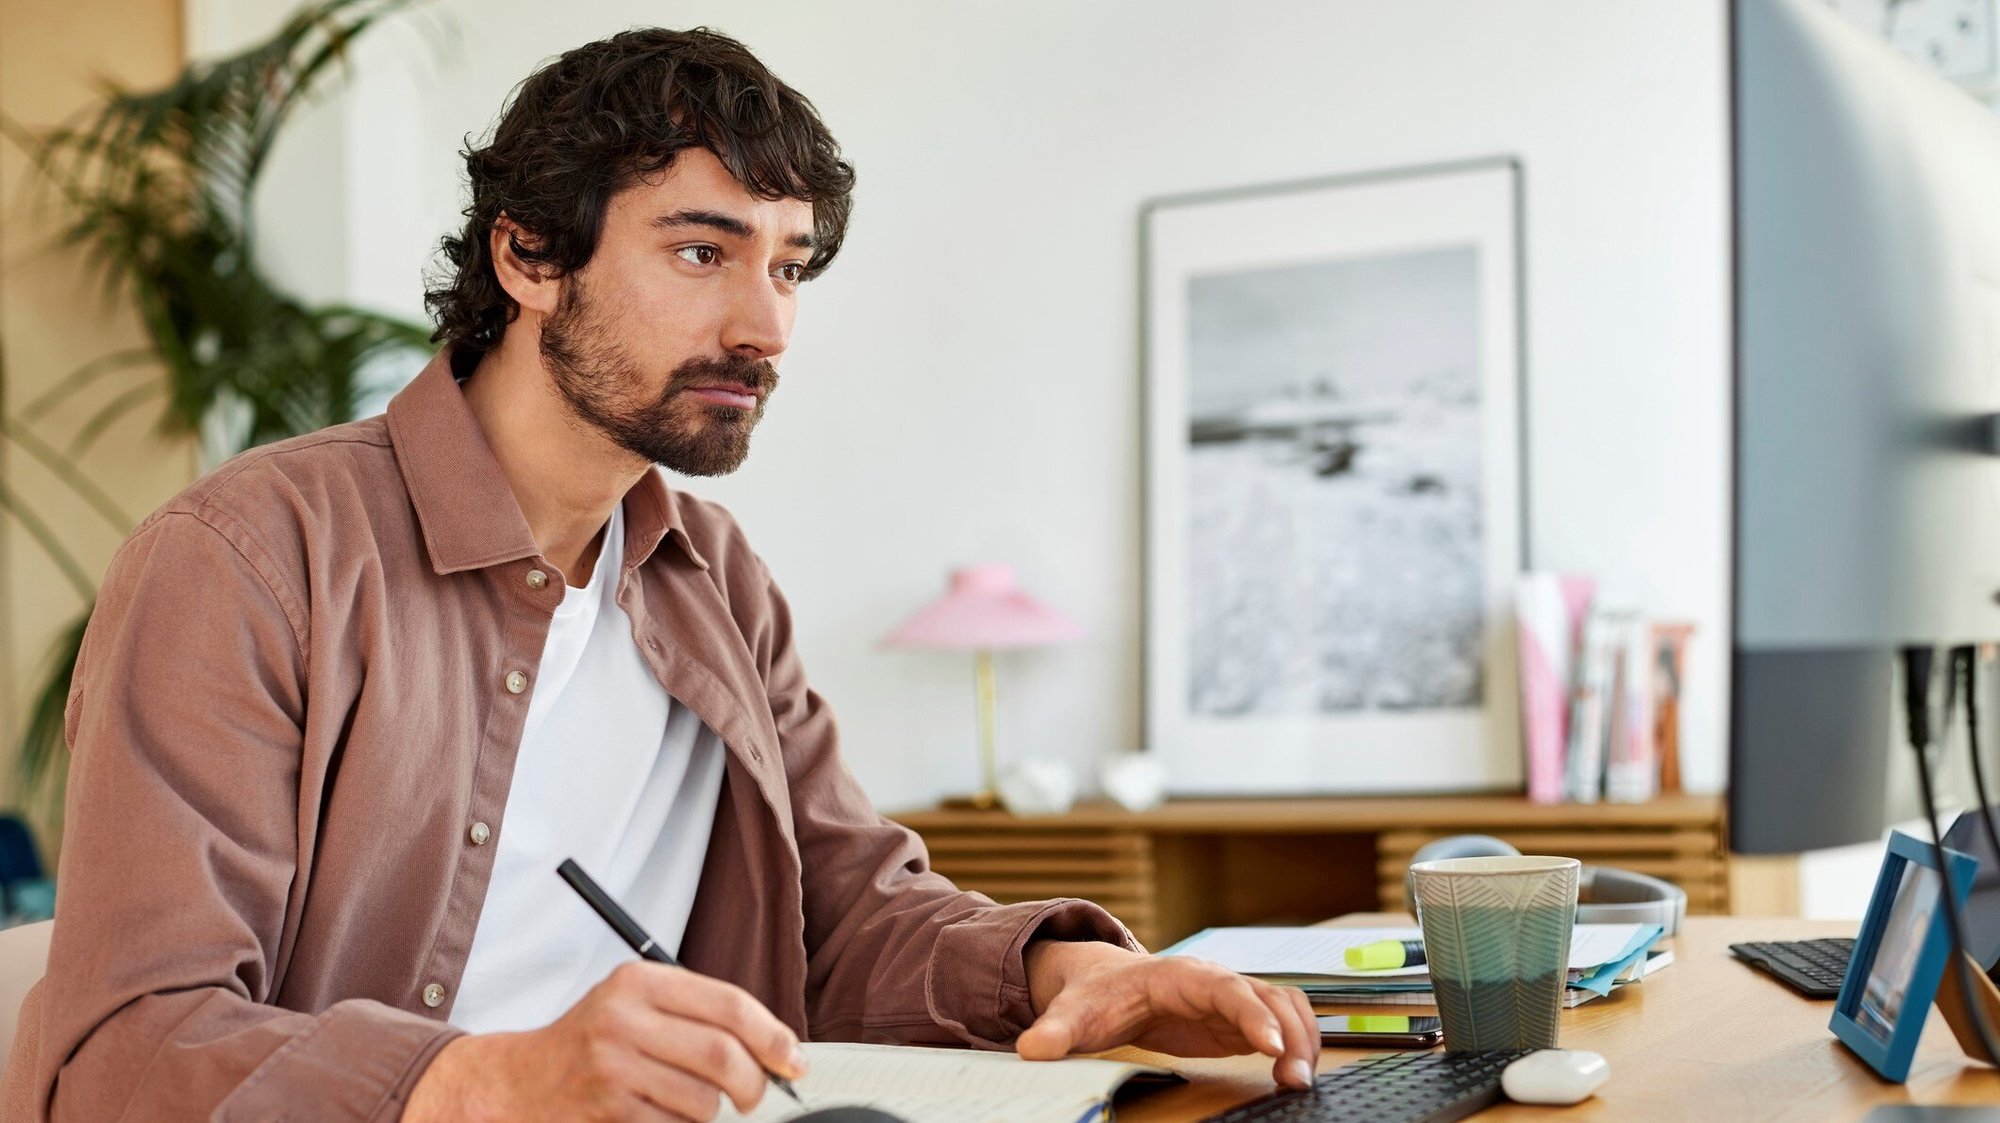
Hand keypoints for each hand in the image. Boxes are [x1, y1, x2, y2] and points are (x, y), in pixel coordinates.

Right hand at [404, 961, 806, 1122]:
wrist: (521, 1080)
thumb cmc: (595, 1041)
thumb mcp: (639, 1005)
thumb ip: (700, 1015)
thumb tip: (777, 1048)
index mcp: (639, 981)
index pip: (729, 1005)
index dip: (773, 1036)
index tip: (793, 1061)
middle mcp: (622, 1017)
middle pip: (723, 1055)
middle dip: (754, 1084)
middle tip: (755, 1095)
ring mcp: (611, 1066)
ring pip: (703, 1100)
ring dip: (712, 1112)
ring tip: (691, 1102)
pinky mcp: (606, 1108)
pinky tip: (661, 1115)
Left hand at [1016, 942, 1320, 1089]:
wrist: (1103, 984)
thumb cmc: (1095, 995)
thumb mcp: (1072, 1013)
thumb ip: (1055, 1031)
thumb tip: (1032, 1048)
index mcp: (1179, 975)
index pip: (1225, 987)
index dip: (1250, 1013)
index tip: (1269, 1044)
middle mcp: (1215, 981)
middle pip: (1268, 995)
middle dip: (1290, 1032)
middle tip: (1297, 1075)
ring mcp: (1232, 998)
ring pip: (1284, 1006)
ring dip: (1303, 1037)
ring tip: (1302, 1080)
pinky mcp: (1239, 1019)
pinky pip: (1282, 1024)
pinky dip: (1297, 1044)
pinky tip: (1294, 1076)